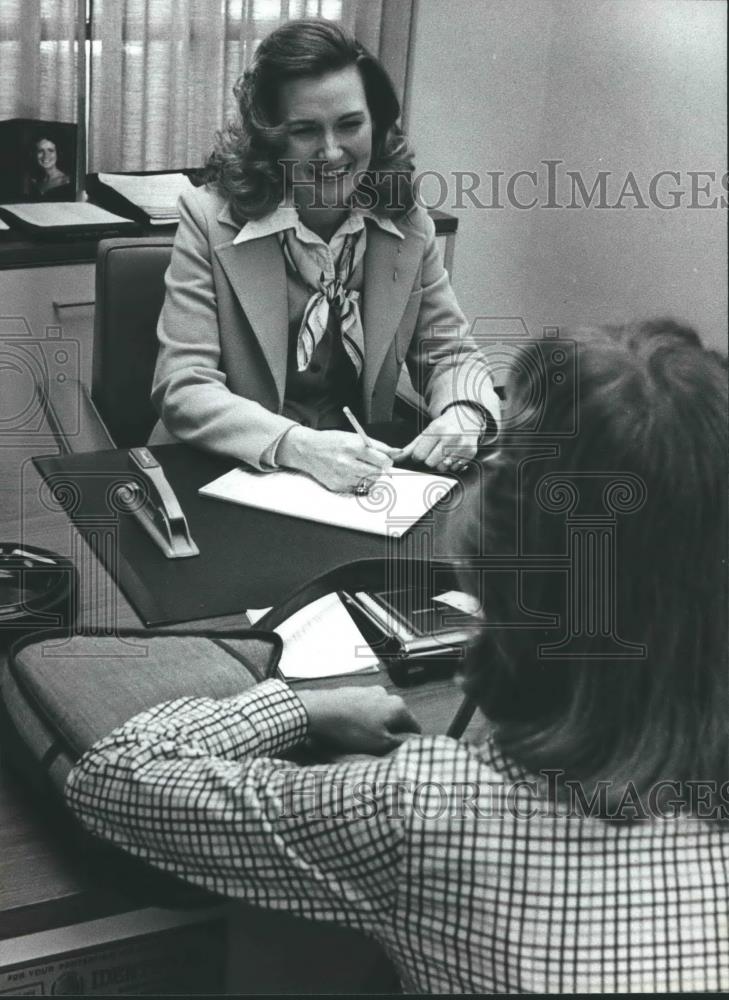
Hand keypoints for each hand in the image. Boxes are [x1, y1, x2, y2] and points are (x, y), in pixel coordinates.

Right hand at [277, 427, 398, 492]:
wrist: (307, 450)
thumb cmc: (331, 441)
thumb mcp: (353, 437)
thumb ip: (376, 445)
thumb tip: (396, 452)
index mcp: (351, 446)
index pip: (380, 458)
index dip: (387, 459)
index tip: (387, 459)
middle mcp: (346, 462)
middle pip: (377, 472)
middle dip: (379, 467)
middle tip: (373, 462)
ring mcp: (341, 476)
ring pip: (369, 481)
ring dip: (369, 475)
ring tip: (359, 466)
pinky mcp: (338, 486)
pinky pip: (358, 487)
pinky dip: (358, 481)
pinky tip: (349, 473)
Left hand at [297, 686, 420, 754]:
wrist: (318, 711)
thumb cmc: (350, 728)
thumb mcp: (380, 744)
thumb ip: (400, 743)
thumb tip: (413, 743)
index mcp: (397, 706)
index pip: (414, 726)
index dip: (409, 742)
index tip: (401, 752)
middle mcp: (385, 695)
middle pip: (395, 720)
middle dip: (389, 734)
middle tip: (378, 750)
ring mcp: (367, 691)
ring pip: (378, 715)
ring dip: (373, 728)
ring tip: (360, 741)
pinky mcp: (352, 693)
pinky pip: (362, 710)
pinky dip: (359, 720)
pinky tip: (349, 730)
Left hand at [394, 404, 482, 472]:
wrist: (465, 418)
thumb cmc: (442, 427)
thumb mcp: (426, 433)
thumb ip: (409, 448)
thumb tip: (393, 457)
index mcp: (436, 429)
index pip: (419, 455)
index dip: (419, 455)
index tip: (423, 450)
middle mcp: (451, 436)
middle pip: (430, 463)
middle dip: (430, 459)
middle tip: (435, 451)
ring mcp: (462, 445)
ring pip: (443, 467)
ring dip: (441, 463)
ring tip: (444, 452)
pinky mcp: (471, 452)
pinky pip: (455, 468)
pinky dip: (452, 464)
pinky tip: (453, 454)